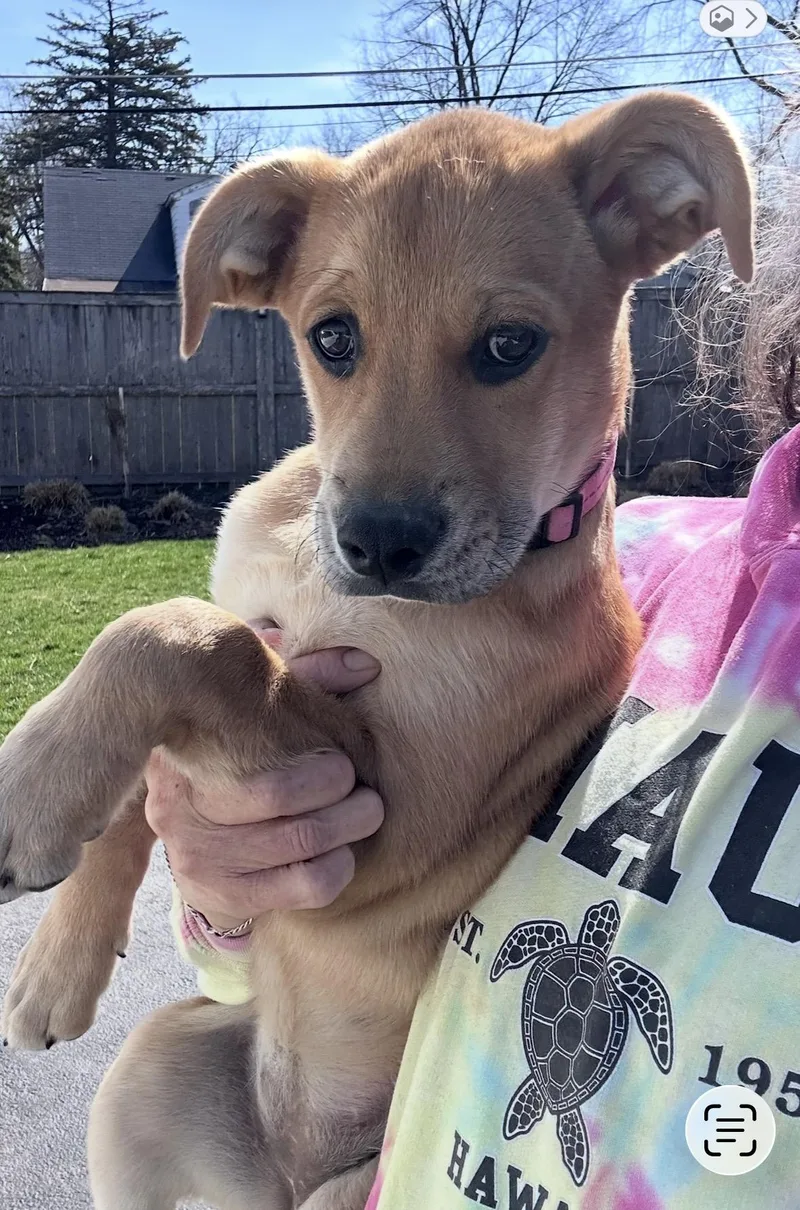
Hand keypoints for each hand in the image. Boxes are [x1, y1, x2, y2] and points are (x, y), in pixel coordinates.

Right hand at [144, 636, 382, 930]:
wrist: (191, 827)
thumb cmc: (236, 749)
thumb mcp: (257, 704)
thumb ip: (307, 675)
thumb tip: (365, 664)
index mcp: (183, 754)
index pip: (257, 755)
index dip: (318, 763)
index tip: (343, 760)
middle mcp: (177, 808)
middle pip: (282, 798)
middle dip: (343, 791)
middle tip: (366, 788)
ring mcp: (196, 859)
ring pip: (301, 841)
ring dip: (349, 825)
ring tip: (365, 811)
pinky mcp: (222, 896)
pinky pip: (305, 886)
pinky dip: (339, 868)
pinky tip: (342, 852)